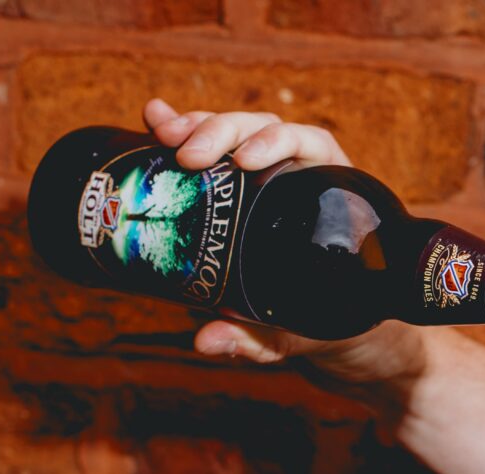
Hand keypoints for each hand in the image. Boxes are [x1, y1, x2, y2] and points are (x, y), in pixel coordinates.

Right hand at [140, 98, 425, 394]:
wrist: (319, 327)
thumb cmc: (316, 327)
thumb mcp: (291, 335)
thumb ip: (256, 340)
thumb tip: (206, 341)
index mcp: (330, 198)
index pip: (310, 145)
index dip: (278, 142)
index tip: (246, 161)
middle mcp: (300, 175)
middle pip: (264, 131)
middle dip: (223, 133)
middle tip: (188, 155)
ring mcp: (267, 174)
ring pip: (235, 132)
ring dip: (198, 126)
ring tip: (162, 132)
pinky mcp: (236, 180)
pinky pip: (213, 148)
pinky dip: (184, 132)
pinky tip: (153, 122)